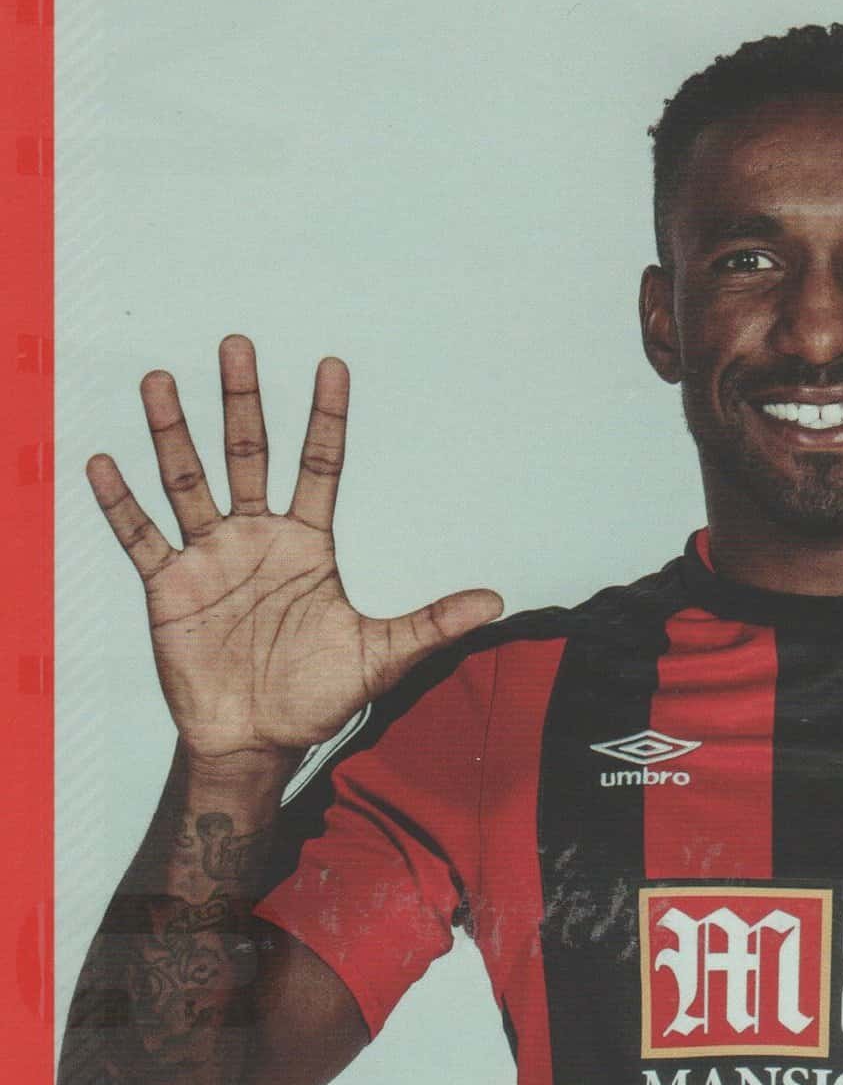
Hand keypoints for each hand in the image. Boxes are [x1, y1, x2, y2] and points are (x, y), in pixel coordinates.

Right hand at [87, 335, 503, 763]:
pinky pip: (141, 538)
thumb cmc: (316, 696)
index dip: (327, 418)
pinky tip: (105, 463)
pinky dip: (122, 505)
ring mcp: (210, 558)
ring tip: (160, 381)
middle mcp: (256, 538)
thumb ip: (432, 625)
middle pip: (247, 455)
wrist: (256, 739)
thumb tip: (496, 602)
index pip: (320, 467)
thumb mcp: (382, 658)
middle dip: (242, 402)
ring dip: (173, 433)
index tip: (332, 365)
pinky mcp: (169, 588)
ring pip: (188, 482)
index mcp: (307, 545)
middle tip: (238, 344)